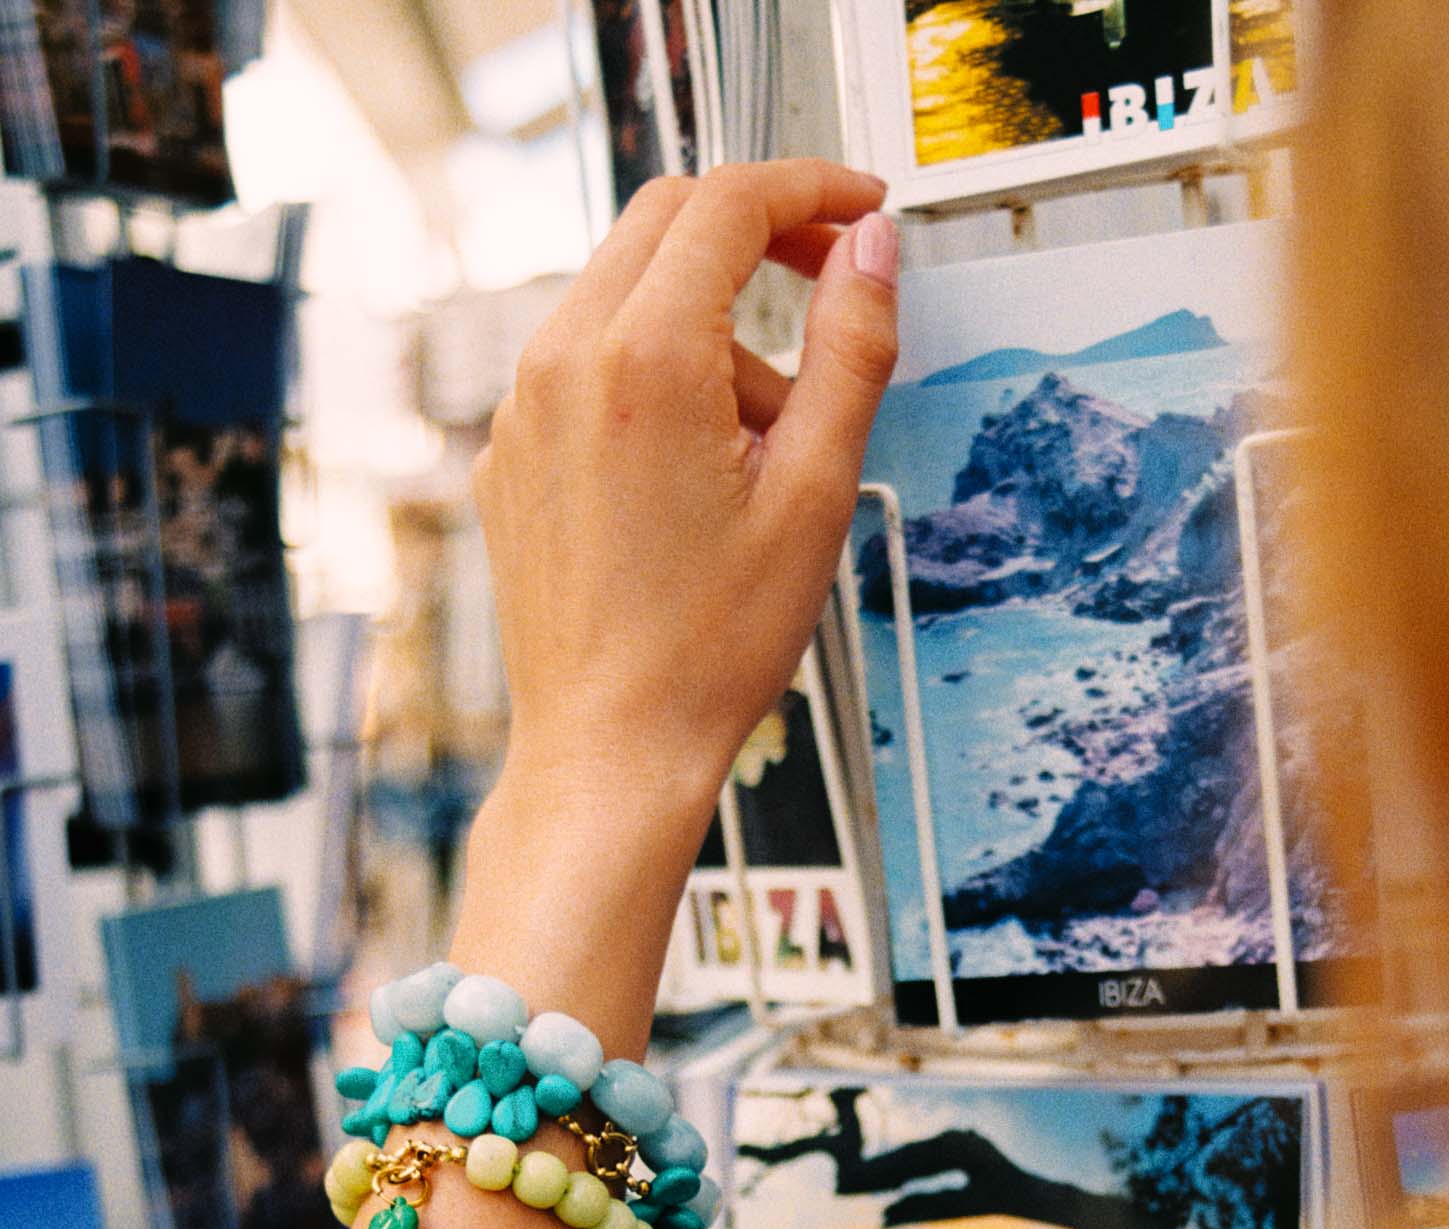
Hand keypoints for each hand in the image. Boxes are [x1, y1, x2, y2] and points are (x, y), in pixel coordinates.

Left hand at [471, 159, 898, 856]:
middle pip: (664, 221)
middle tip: (829, 281)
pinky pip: (585, 364)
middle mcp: (563, 362)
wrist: (610, 749)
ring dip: (708, 322)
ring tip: (768, 438)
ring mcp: (522, 407)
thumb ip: (851, 351)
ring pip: (624, 293)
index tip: (861, 213)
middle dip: (756, 232)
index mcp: (645, 359)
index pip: (728, 202)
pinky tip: (699, 471)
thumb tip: (872, 254)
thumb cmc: (706, 650)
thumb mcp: (815, 494)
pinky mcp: (508, 454)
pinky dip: (652, 376)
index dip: (810, 190)